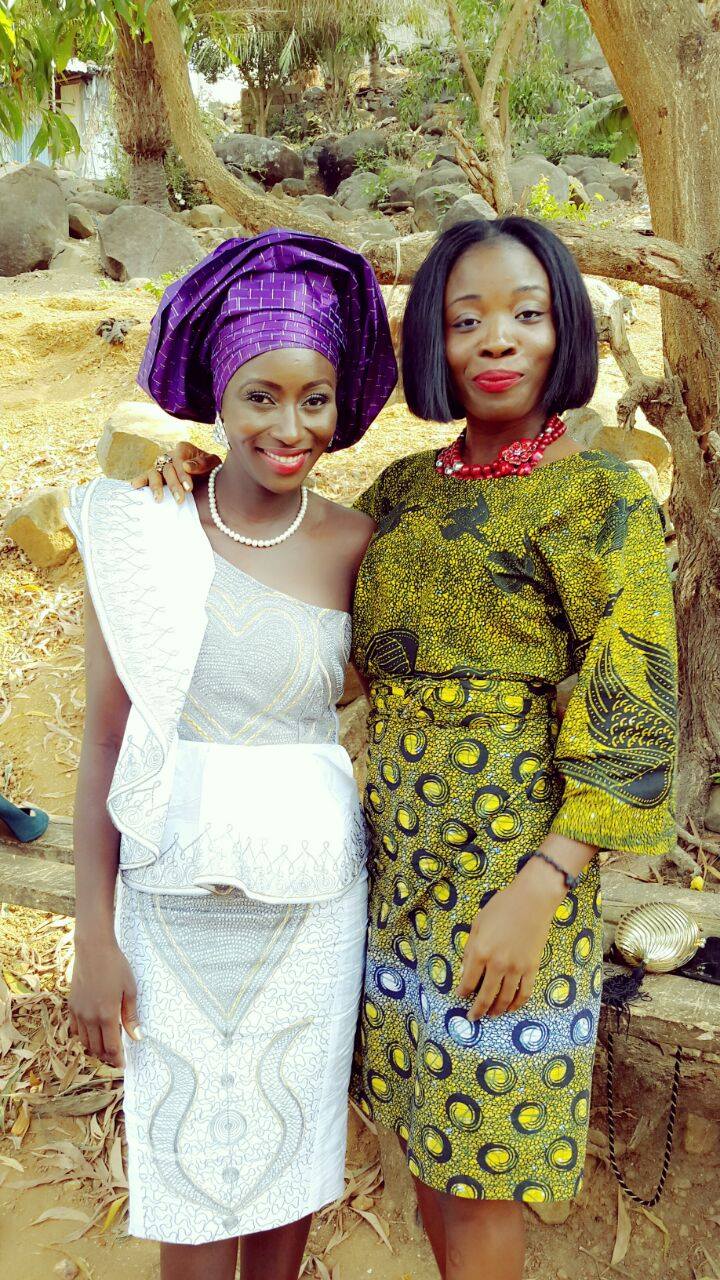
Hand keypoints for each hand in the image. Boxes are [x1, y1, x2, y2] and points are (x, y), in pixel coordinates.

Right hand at [69, 936, 140, 1066]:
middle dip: (107, 1057)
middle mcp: (90, 1018)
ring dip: (95, 1049)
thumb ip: (131, 1016)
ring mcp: (79, 1012)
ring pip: (85, 1042)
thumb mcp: (130, 990)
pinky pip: (75, 1030)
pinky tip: (91, 1034)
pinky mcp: (71, 1006)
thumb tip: (138, 1037)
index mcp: (107, 1015)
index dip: (117, 1059)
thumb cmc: (116, 967)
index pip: (112, 1047)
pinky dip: (83, 1037)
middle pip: (97, 1048)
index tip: (122, 1065)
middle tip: (116, 1058)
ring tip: (105, 1048)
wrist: (93, 949)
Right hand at [131, 441, 219, 503]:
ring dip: (156, 486)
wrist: (209, 477)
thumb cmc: (211, 468)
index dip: (182, 475)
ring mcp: (161, 466)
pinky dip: (140, 480)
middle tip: (180, 499)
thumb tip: (186, 466)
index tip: (189, 488)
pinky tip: (134, 486)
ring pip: (154, 473)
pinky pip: (146, 477)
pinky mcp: (156, 476)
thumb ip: (203, 463)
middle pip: (167, 468)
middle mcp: (169, 455)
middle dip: (173, 485)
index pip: (179, 459)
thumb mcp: (213, 463)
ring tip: (158, 499)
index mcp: (183, 449)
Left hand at [457, 878, 557, 1019]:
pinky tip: (510, 1008)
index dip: (462, 993)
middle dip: (477, 1010)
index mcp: (480, 951)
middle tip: (473, 1018)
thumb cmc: (502, 907)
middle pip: (485, 996)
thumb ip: (469, 949)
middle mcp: (497, 964)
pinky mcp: (532, 968)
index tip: (460, 997)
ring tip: (490, 1015)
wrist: (532, 900)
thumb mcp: (478, 924)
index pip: (468, 982)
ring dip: (496, 1010)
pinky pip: (524, 993)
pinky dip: (517, 1004)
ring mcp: (516, 968)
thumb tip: (464, 972)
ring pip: (505, 999)